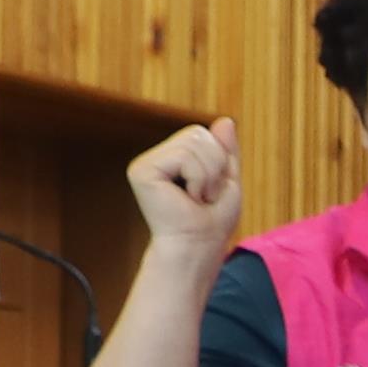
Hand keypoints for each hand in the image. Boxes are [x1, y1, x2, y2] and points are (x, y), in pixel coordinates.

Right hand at [122, 121, 241, 263]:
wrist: (198, 246)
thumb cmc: (212, 221)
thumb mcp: (227, 179)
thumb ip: (225, 151)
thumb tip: (225, 120)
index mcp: (172, 158)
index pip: (203, 134)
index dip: (219, 159)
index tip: (211, 189)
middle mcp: (155, 158)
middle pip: (198, 133)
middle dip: (215, 166)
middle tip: (204, 196)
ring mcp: (146, 163)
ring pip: (193, 143)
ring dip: (208, 175)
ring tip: (195, 198)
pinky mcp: (141, 171)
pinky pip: (183, 156)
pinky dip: (197, 179)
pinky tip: (186, 198)